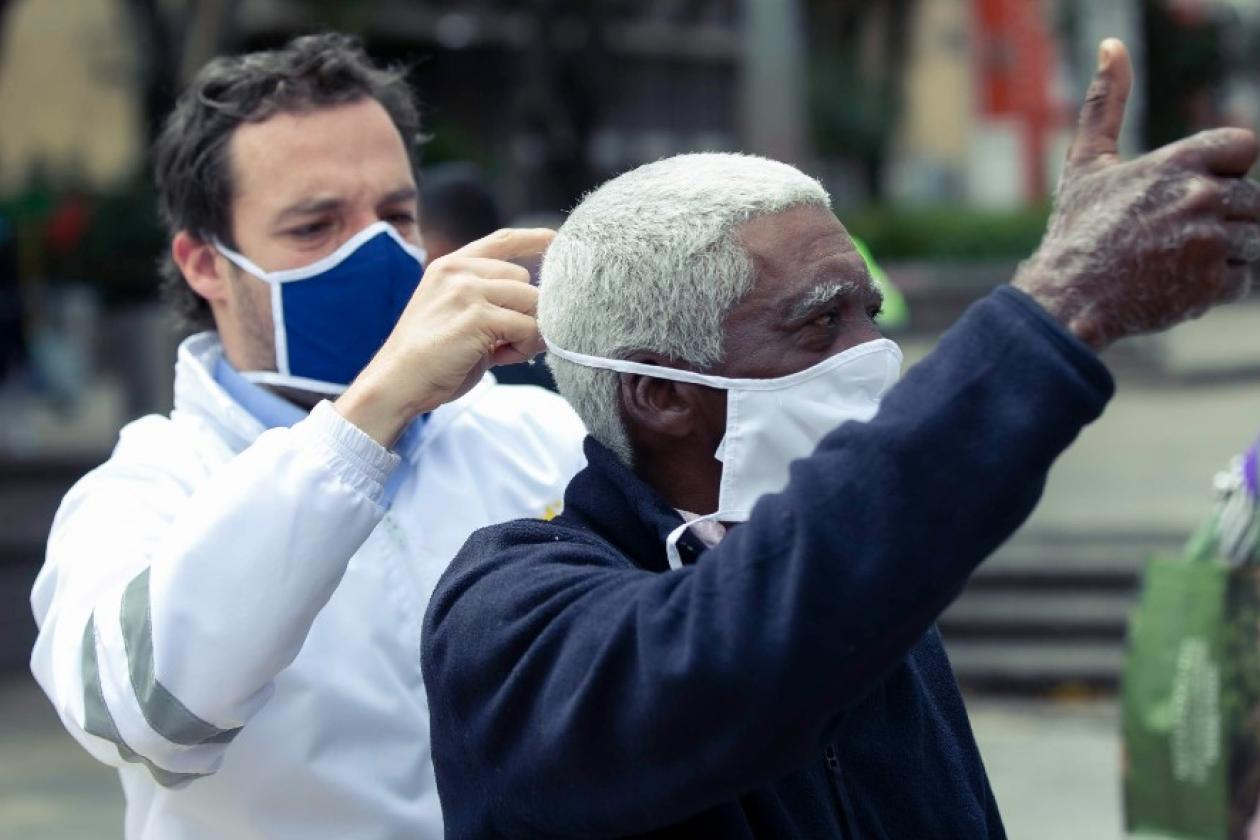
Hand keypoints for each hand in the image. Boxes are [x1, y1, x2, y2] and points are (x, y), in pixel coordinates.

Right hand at [334, 228, 554, 445]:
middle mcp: (459, 272)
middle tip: (508, 342)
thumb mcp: (454, 314)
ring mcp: (467, 291)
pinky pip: (528, 327)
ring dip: (529, 331)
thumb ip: (488, 301)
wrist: (397, 382)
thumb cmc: (429, 359)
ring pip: (531, 300)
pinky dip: (525, 347)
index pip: (501, 240)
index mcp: (451, 266)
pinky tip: (503, 358)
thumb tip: (538, 307)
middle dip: (526, 311)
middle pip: (524, 278)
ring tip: (505, 351)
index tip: (556, 239)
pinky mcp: (478, 317)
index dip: (533, 239)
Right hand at [1013, 38, 1259, 349]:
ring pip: (1254, 240)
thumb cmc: (1076, 230)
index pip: (1244, 147)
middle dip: (1223, 218)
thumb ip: (1105, 104)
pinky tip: (1177, 286)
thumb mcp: (1086, 163)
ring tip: (1178, 261)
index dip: (1224, 170)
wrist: (1064, 300)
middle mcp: (1199, 197)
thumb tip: (1111, 45)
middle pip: (1254, 199)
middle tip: (1174, 237)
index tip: (1191, 191)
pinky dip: (1218, 287)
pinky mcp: (1209, 286)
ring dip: (1225, 252)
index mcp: (1177, 162)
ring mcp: (1208, 242)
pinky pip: (1244, 281)